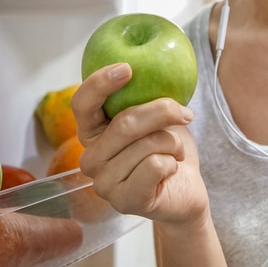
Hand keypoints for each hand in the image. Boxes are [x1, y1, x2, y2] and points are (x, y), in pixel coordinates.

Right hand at [72, 63, 208, 225]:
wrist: (185, 191)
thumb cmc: (167, 150)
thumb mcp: (156, 117)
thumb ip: (144, 96)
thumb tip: (151, 64)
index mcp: (92, 132)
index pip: (81, 103)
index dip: (100, 83)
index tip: (128, 68)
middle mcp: (90, 158)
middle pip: (124, 123)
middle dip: (162, 112)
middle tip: (186, 113)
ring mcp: (104, 183)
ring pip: (145, 145)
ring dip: (172, 143)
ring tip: (175, 152)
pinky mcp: (124, 201)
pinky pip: (154, 166)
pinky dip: (172, 163)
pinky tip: (170, 169)